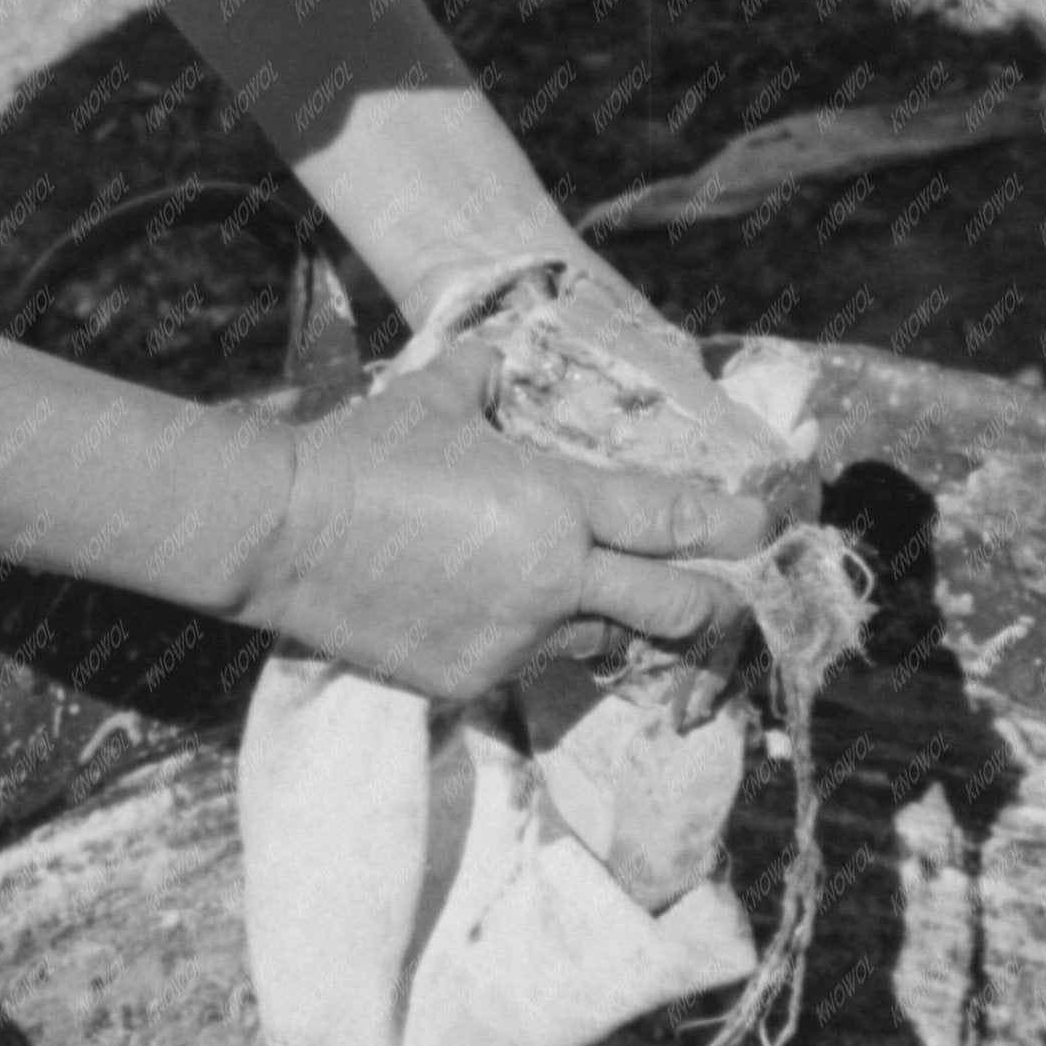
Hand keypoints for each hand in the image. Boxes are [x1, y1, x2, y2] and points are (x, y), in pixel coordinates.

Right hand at [243, 339, 773, 696]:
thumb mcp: (435, 395)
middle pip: (674, 607)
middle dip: (713, 605)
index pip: (673, 520)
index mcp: (555, 502)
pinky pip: (526, 662)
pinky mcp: (471, 680)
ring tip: (590, 599)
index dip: (731, 527)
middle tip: (725, 596)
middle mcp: (554, 579)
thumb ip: (484, 378)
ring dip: (608, 622)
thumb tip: (500, 366)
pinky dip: (525, 638)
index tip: (765, 527)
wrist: (280, 532)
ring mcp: (514, 639)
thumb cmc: (363, 453)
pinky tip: (491, 611)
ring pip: (599, 641)